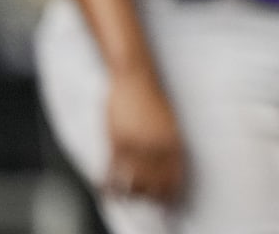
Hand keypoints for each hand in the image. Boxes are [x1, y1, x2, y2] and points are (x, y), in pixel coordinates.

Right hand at [104, 66, 186, 203]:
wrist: (135, 76)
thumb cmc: (152, 98)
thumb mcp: (169, 123)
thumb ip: (169, 146)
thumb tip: (170, 168)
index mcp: (172, 142)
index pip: (173, 178)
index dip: (168, 193)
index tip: (165, 201)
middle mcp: (155, 147)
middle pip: (154, 185)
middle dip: (149, 196)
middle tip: (143, 199)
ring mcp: (135, 145)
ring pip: (132, 183)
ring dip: (129, 193)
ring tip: (126, 195)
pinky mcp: (116, 141)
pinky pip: (112, 172)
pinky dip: (109, 184)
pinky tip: (106, 187)